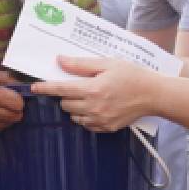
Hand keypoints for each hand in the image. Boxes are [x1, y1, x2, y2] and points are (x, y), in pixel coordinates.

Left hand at [30, 57, 159, 132]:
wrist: (154, 95)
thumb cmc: (132, 75)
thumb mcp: (107, 63)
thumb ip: (81, 64)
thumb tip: (60, 61)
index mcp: (93, 89)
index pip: (61, 89)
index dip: (46, 88)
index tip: (34, 87)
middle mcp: (94, 107)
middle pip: (65, 104)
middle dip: (66, 94)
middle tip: (78, 85)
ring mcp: (100, 120)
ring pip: (74, 116)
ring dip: (75, 106)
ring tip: (89, 96)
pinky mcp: (106, 128)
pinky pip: (86, 124)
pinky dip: (86, 116)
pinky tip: (97, 106)